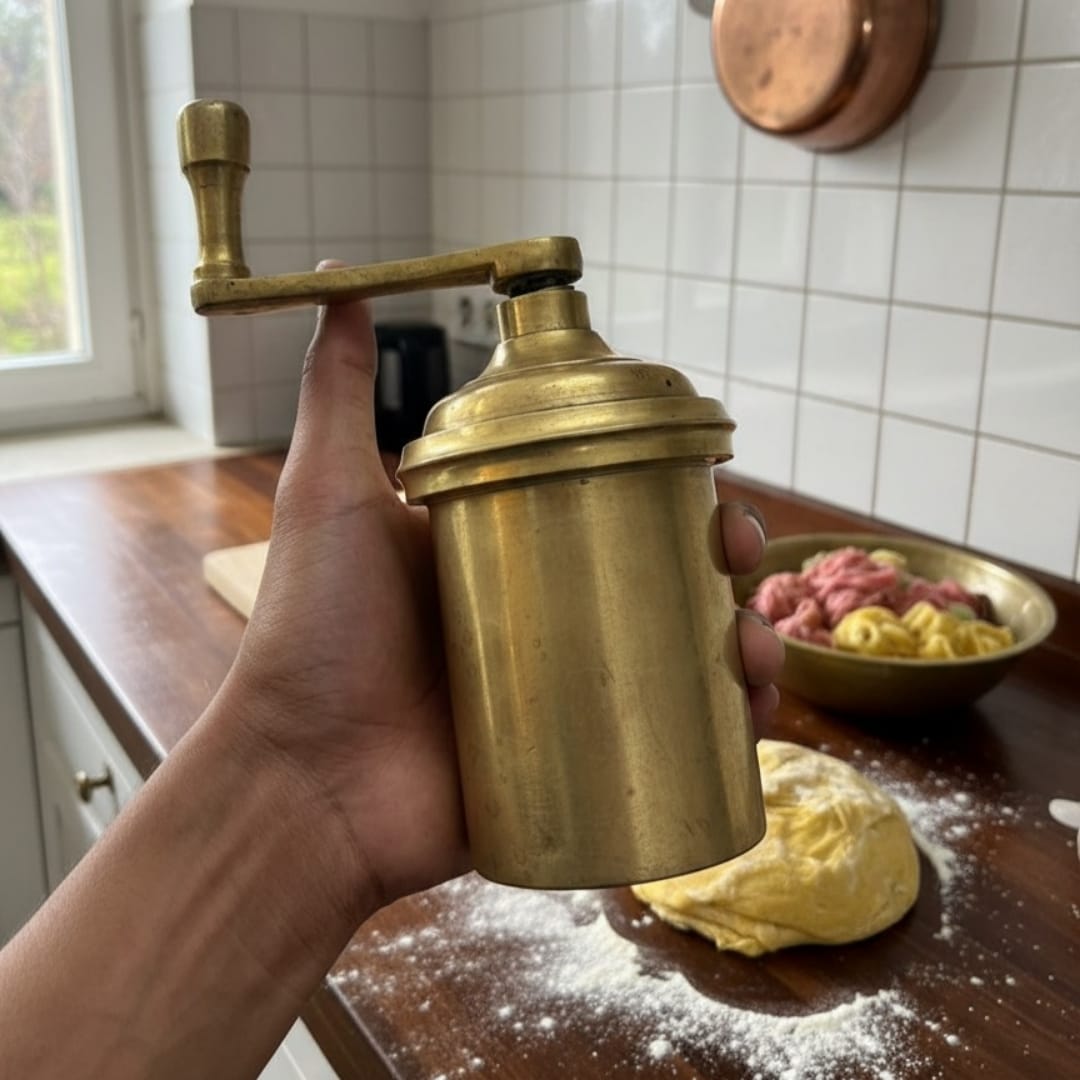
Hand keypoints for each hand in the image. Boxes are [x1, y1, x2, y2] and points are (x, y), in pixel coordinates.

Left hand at [224, 269, 783, 910]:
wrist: (304, 783)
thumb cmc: (313, 634)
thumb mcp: (327, 494)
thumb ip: (340, 392)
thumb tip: (343, 276)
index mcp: (502, 547)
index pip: (606, 495)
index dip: (665, 482)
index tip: (702, 473)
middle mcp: (541, 611)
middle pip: (658, 571)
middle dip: (718, 559)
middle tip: (735, 557)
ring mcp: (563, 688)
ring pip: (682, 654)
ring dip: (743, 644)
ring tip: (756, 652)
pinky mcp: (576, 761)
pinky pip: (673, 739)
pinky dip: (729, 727)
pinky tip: (755, 715)